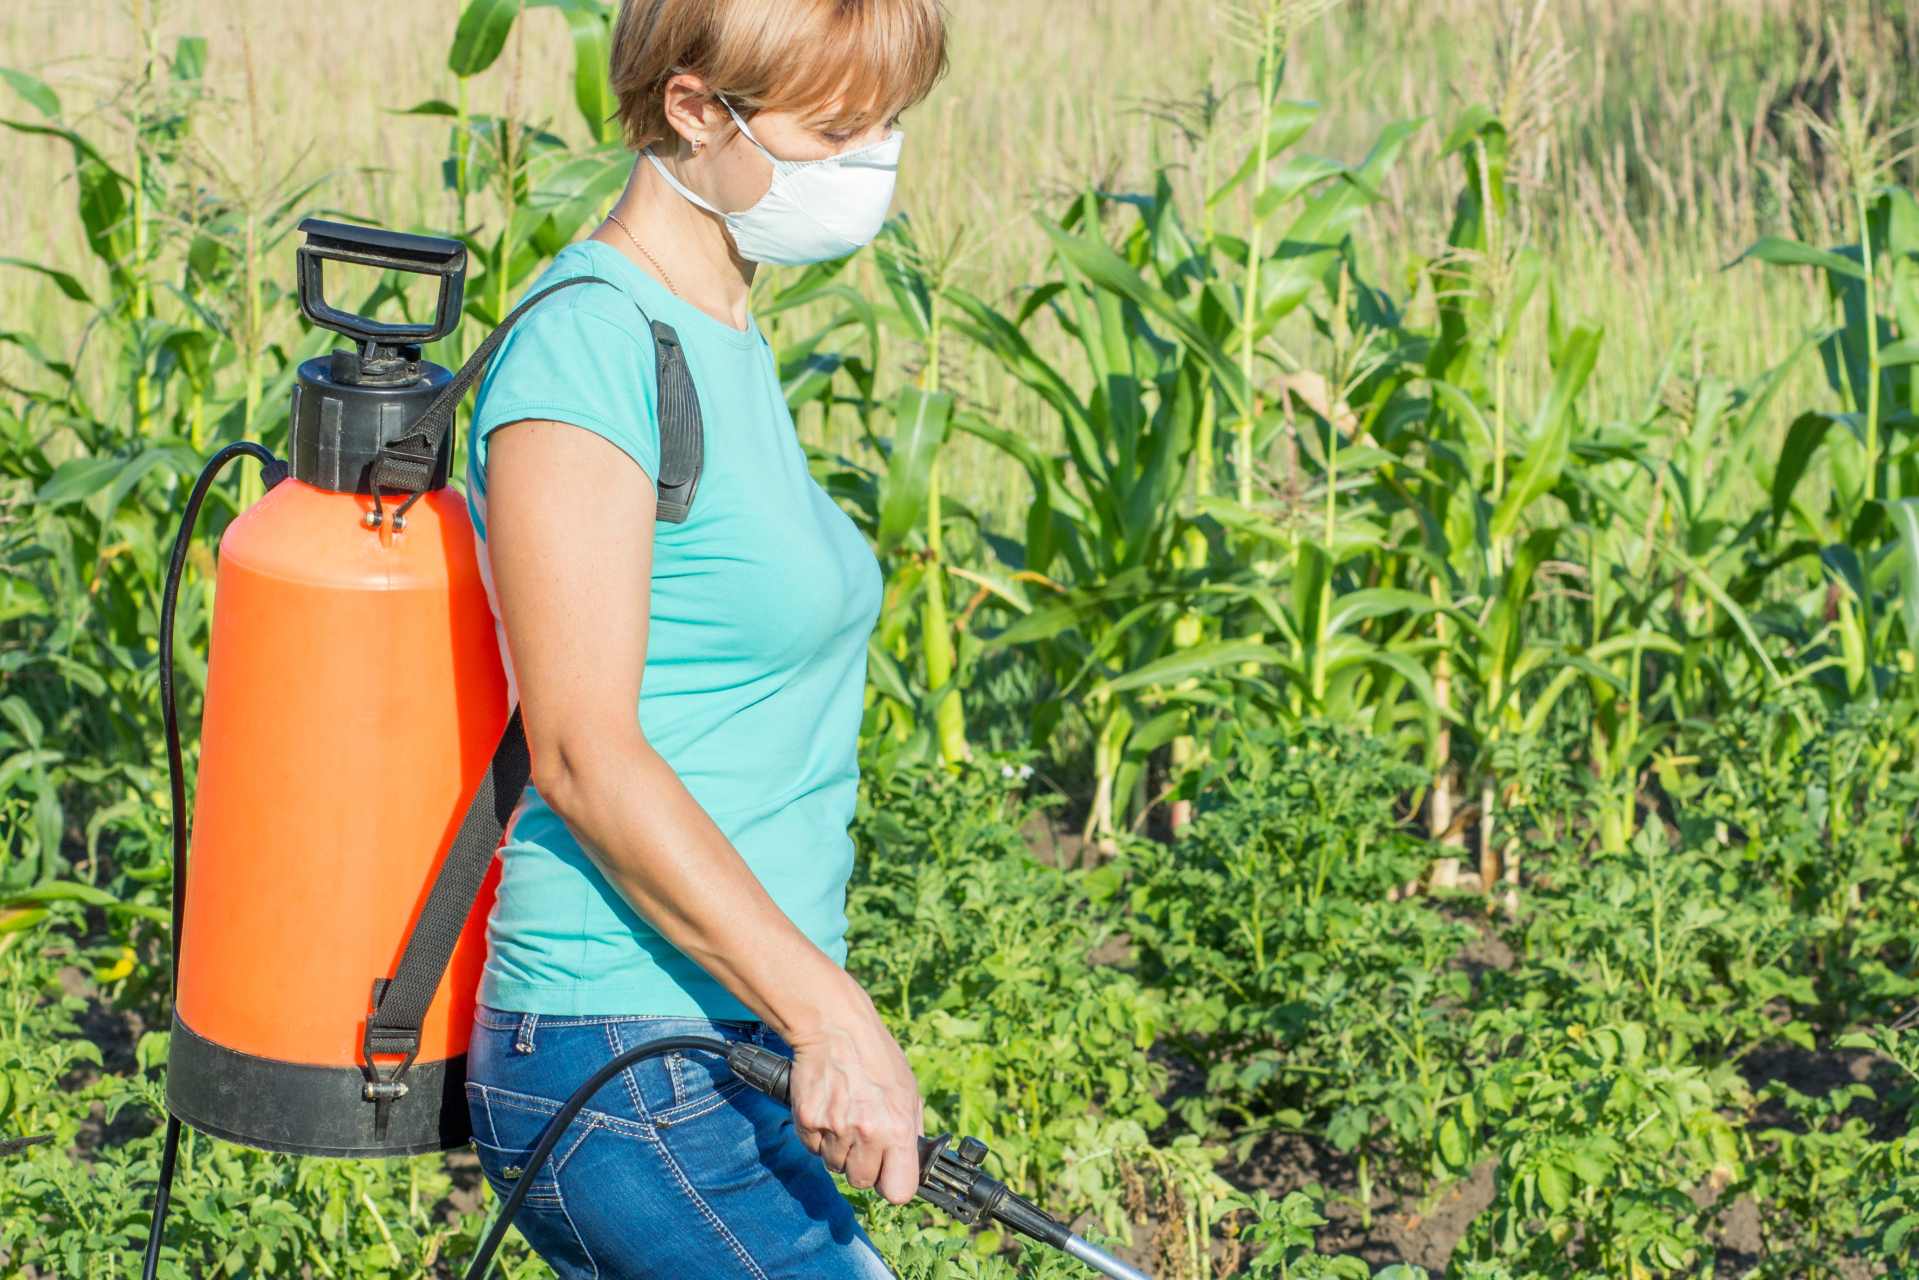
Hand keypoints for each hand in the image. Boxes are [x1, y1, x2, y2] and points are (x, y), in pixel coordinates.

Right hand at [782, 978, 923, 1204]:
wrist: (836, 1029)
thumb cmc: (877, 1058)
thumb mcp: (908, 1091)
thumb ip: (910, 1129)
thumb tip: (912, 1161)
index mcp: (897, 1129)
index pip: (899, 1191)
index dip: (894, 1184)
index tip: (891, 1174)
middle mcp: (866, 1134)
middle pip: (863, 1182)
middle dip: (864, 1166)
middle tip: (864, 1139)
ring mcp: (834, 1130)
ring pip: (836, 1167)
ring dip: (841, 1151)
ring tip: (846, 1117)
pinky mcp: (808, 1123)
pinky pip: (814, 1150)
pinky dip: (821, 1138)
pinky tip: (829, 1111)